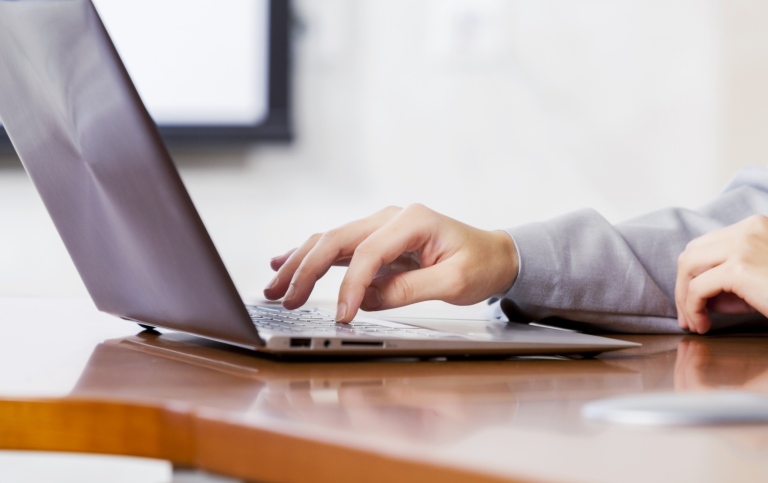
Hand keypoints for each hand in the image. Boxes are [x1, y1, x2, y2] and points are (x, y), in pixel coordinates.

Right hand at [263, 204, 518, 321]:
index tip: (342, 315)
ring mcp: (381, 226)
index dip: (350, 286)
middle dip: (306, 270)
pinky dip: (310, 257)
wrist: (494, 255)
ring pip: (329, 241)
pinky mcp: (376, 240)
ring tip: (274, 286)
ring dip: (300, 263)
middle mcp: (391, 217)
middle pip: (336, 239)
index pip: (368, 253)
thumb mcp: (454, 282)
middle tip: (283, 299)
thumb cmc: (480, 265)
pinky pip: (337, 247)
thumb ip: (409, 289)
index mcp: (412, 220)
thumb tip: (366, 299)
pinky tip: (283, 263)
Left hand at [675, 215, 767, 333]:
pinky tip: (703, 325)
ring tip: (694, 323)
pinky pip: (697, 288)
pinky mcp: (739, 269)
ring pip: (688, 267)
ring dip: (684, 298)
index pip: (705, 244)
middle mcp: (748, 229)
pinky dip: (693, 308)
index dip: (693, 273)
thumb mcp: (759, 279)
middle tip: (688, 316)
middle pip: (691, 253)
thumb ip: (731, 277)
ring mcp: (743, 245)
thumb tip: (695, 291)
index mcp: (755, 225)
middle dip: (683, 285)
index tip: (693, 300)